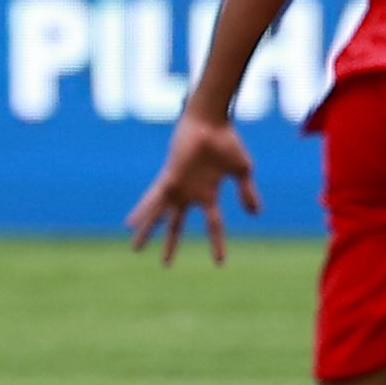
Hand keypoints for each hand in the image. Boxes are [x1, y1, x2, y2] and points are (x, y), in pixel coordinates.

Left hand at [125, 114, 259, 266]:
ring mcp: (177, 186)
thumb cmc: (227, 141)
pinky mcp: (169, 178)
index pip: (214, 225)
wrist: (212, 121)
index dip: (217, 243)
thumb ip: (247, 193)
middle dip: (171, 243)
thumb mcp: (242, 171)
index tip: (219, 263)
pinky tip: (129, 222)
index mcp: (208, 193)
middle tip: (165, 263)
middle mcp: (189, 193)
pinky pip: (152, 198)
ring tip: (135, 249)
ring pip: (158, 215)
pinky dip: (142, 210)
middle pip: (176, 224)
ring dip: (147, 231)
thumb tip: (256, 214)